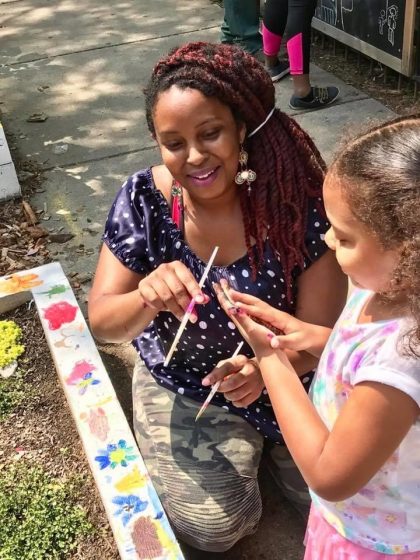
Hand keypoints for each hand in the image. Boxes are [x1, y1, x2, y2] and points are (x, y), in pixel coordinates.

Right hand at [138, 261, 208, 321]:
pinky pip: (155, 300)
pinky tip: (163, 308)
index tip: (200, 301)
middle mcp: (165, 268)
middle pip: (178, 289)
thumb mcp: (185, 290)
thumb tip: (206, 299)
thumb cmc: (171, 289)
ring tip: (180, 316)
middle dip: (186, 304)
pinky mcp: (144, 285)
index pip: (188, 278)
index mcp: (177, 266)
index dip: (195, 290)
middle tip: (191, 316)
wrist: (150, 291)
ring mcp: (153, 276)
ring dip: (175, 309)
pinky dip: (161, 307)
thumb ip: (195, 294)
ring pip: (167, 297)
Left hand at [202, 355, 263, 406]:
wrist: (260, 370)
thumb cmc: (239, 367)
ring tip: (229, 391)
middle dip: (221, 388)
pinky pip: (241, 403)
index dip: (215, 376)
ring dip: (228, 395)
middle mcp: (250, 371)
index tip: (205, 382)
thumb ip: (219, 371)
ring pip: (236, 395)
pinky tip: (236, 396)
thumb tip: (207, 382)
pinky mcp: (256, 393)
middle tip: (218, 388)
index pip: (226, 367)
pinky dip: (235, 402)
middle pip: (232, 383)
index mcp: (241, 361)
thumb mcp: (229, 363)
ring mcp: (255, 383)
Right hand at [215, 280, 329, 356]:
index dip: (248, 308)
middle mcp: (275, 313)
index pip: (261, 312)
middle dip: (243, 297)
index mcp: (279, 318)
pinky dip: (248, 303)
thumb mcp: (296, 343)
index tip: (236, 304)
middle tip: (229, 291)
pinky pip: (258, 307)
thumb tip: (272, 343)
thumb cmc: (304, 339)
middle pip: (257, 303)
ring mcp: (274, 313)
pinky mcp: (273, 316)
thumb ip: (284, 342)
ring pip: (257, 303)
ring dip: (244, 297)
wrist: (313, 335)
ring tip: (231, 292)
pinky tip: (242, 302)